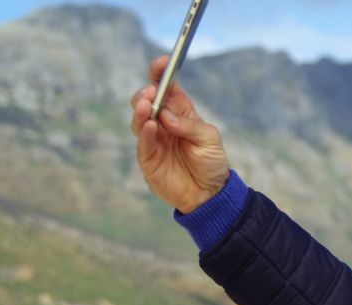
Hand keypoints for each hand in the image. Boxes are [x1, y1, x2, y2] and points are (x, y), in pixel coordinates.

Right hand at [130, 55, 229, 213]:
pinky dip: (144, 133)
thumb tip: (167, 116)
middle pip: (146, 101)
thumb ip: (190, 126)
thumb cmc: (212, 163)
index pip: (166, 88)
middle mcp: (163, 123)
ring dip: (141, 110)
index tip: (162, 62)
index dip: (161, 74)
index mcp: (180, 113)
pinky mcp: (148, 158)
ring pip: (139, 120)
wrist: (210, 194)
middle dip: (146, 93)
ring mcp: (153, 140)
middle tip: (151, 92)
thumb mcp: (210, 140)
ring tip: (147, 104)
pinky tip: (150, 125)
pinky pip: (142, 143)